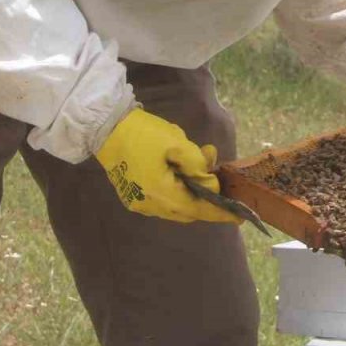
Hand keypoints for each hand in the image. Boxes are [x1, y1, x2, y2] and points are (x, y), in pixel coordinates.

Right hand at [95, 109, 240, 224]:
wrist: (105, 128)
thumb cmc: (143, 133)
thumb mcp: (177, 143)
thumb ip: (198, 166)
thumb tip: (210, 184)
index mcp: (162, 194)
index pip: (200, 210)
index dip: (221, 213)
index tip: (240, 217)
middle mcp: (150, 206)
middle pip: (189, 210)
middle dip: (206, 194)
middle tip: (213, 169)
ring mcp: (139, 203)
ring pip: (176, 206)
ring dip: (190, 190)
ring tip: (196, 160)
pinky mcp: (132, 196)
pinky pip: (162, 200)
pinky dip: (176, 189)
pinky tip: (177, 167)